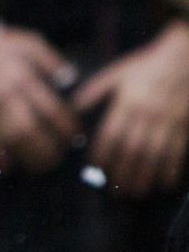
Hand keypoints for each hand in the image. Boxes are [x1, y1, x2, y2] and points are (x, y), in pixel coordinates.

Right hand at [0, 12, 79, 173]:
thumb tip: (70, 79)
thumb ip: (51, 60)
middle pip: (27, 128)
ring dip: (23, 156)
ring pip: (5, 137)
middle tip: (58, 159)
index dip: (64, 126)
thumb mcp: (29, 42)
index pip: (49, 108)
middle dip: (45, 149)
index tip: (74, 136)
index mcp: (22, 76)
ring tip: (38, 167)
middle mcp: (5, 94)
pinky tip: (4, 166)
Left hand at [71, 19, 188, 198]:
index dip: (103, 153)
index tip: (96, 168)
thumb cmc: (145, 67)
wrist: (182, 59)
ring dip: (146, 176)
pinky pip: (177, 152)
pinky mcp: (184, 126)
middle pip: (133, 150)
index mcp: (127, 102)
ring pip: (155, 155)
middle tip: (116, 190)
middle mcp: (147, 115)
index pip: (112, 134)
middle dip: (124, 172)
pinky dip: (170, 170)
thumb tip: (73, 108)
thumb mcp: (116, 74)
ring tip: (136, 193)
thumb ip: (94, 91)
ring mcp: (168, 122)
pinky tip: (164, 184)